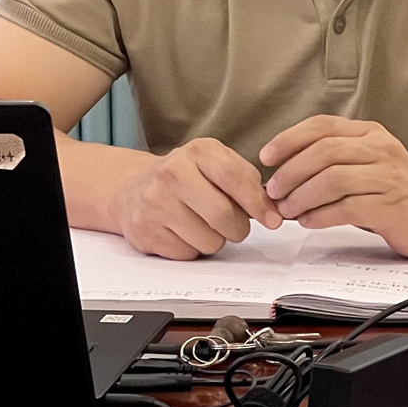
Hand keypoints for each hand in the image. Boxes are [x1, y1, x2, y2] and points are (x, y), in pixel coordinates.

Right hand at [112, 137, 282, 259]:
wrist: (133, 189)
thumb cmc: (184, 176)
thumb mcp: (215, 162)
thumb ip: (244, 179)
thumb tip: (271, 208)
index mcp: (197, 152)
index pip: (234, 178)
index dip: (258, 203)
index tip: (273, 219)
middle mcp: (172, 174)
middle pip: (222, 215)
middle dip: (238, 228)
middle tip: (234, 225)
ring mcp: (156, 203)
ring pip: (209, 240)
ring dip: (215, 240)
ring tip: (202, 223)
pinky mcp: (146, 232)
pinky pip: (188, 254)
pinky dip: (193, 249)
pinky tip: (183, 232)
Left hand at [260, 116, 407, 256]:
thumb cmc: (393, 190)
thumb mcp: (365, 163)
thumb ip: (331, 162)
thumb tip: (281, 174)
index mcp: (369, 133)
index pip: (322, 126)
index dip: (289, 139)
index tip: (266, 156)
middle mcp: (380, 148)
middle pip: (324, 151)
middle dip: (291, 171)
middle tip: (273, 191)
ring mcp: (389, 177)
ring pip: (333, 178)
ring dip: (302, 195)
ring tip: (287, 209)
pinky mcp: (392, 207)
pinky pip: (348, 207)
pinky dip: (321, 215)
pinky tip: (308, 221)